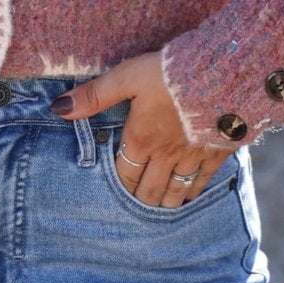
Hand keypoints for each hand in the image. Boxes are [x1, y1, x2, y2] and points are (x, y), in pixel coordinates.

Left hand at [51, 50, 234, 207]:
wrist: (224, 72)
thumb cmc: (171, 72)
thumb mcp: (127, 76)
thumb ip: (95, 95)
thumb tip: (59, 108)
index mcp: (141, 138)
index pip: (124, 174)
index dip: (118, 185)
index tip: (112, 195)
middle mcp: (166, 154)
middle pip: (149, 190)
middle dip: (140, 201)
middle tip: (135, 208)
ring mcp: (193, 156)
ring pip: (176, 190)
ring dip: (165, 202)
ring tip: (159, 209)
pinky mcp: (218, 152)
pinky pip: (203, 181)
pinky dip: (193, 192)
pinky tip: (190, 196)